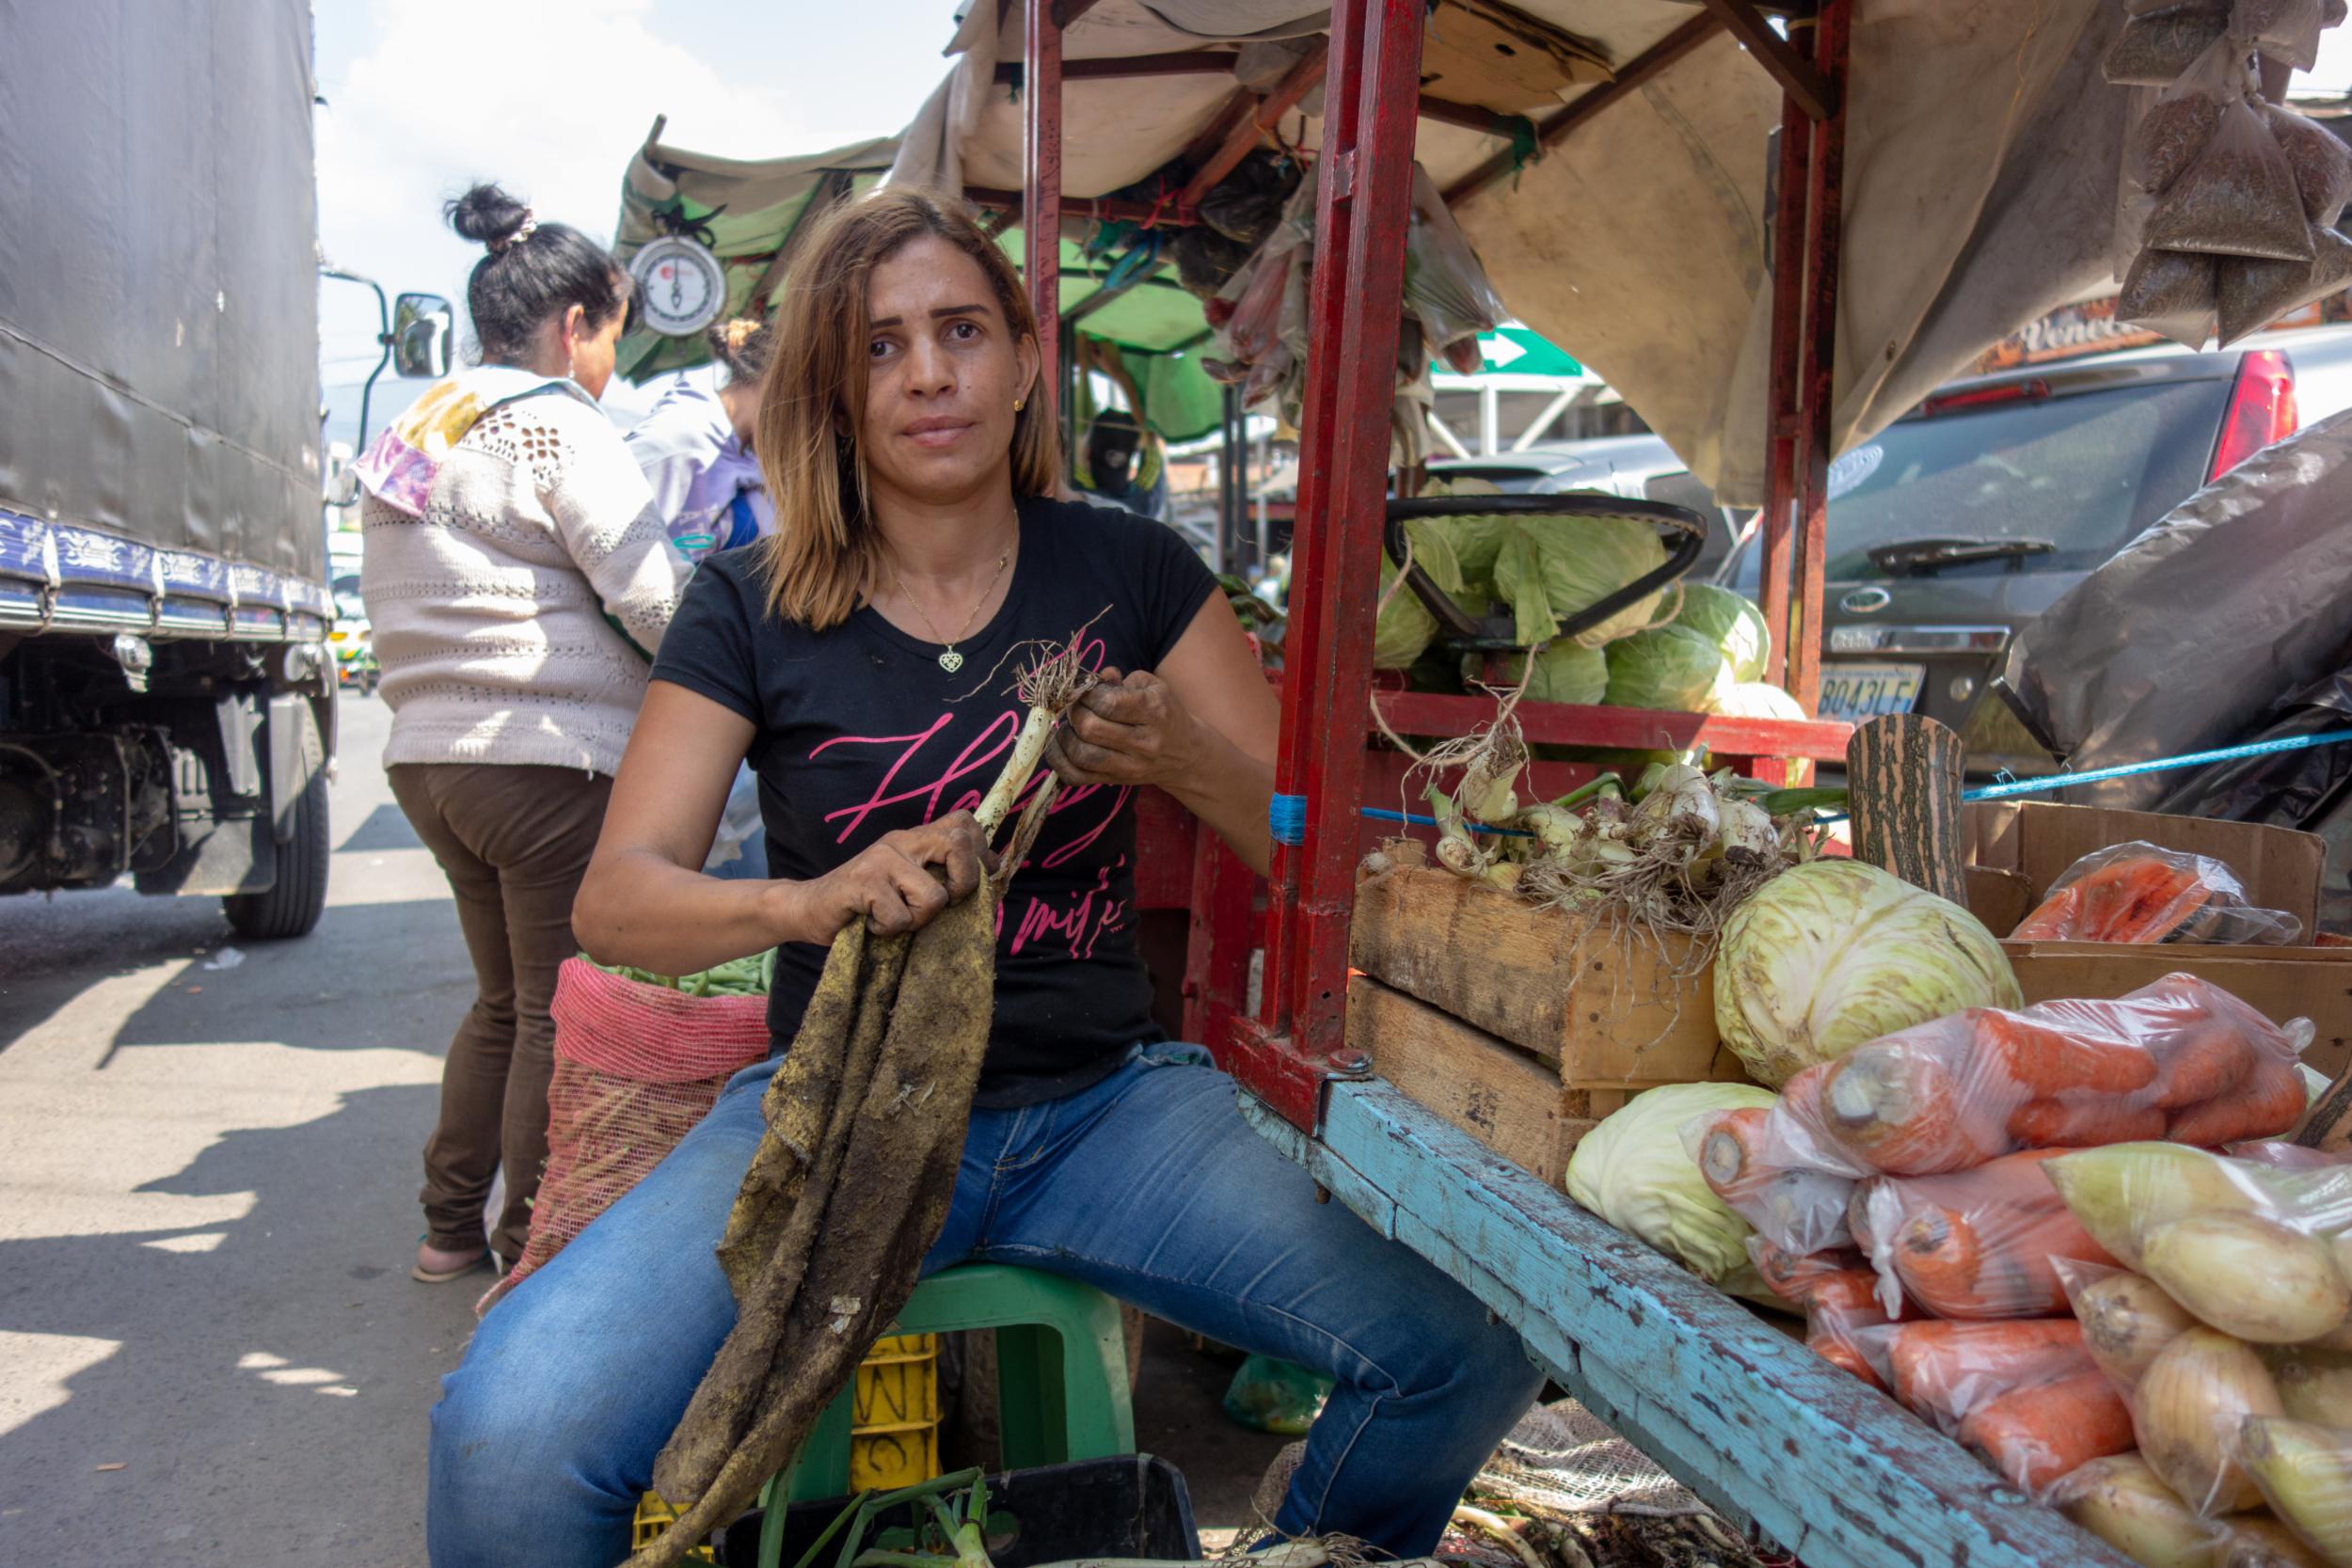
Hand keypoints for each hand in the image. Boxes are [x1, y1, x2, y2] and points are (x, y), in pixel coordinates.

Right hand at [782, 811, 994, 941]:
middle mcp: (900, 841)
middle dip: (964, 885)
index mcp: (915, 838)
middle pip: (959, 844)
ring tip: (894, 919)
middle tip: (940, 905)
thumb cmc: (866, 904)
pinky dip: (889, 931)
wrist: (809, 909)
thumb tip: (995, 870)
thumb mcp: (908, 882)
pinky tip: (872, 925)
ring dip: (919, 920)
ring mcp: (881, 859)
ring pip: (934, 895)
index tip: (967, 886)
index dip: (980, 853)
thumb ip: (941, 872)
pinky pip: (900, 917)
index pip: (964, 823)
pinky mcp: (862, 882)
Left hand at [1044, 668, 1199, 789]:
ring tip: (1068, 724)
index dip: (1087, 693)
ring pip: (1082, 755)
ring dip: (1064, 736)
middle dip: (1074, 712)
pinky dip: (1059, 762)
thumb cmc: (1165, 713)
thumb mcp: (1153, 686)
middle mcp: (1144, 742)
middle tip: (1074, 706)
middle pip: (1091, 729)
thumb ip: (1121, 678)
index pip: (1109, 703)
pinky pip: (1077, 777)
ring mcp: (1130, 767)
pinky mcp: (1116, 781)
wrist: (1186, 754)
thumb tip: (1092, 679)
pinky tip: (1060, 746)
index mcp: (1154, 711)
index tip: (1083, 689)